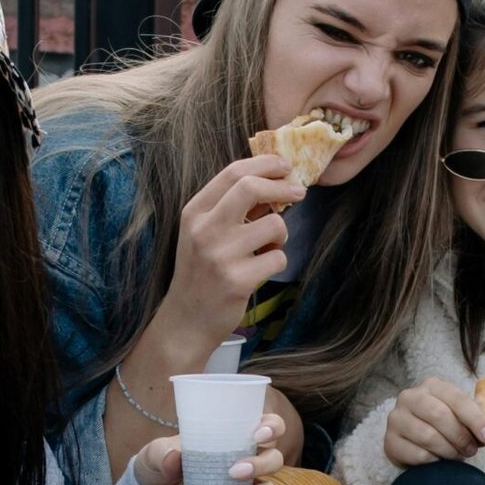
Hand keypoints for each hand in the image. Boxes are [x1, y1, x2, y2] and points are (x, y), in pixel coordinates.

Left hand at [131, 415, 285, 484]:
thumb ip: (161, 452)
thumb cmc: (158, 463)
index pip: (269, 426)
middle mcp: (245, 461)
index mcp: (235, 437)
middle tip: (235, 470)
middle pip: (274, 460)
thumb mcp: (153, 453)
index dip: (273, 427)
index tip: (257, 434)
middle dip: (263, 464)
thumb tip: (175, 457)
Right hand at [159, 157, 305, 357]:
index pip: (233, 173)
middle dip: (282, 186)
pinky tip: (262, 269)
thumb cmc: (200, 272)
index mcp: (195, 212)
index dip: (265, 164)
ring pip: (274, 225)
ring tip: (270, 245)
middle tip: (298, 191)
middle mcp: (205, 229)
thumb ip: (229, 208)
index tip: (284, 166)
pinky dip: (277, 261)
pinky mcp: (238, 280)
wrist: (186, 320)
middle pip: (251, 187)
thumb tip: (271, 183)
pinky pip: (277, 258)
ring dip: (281, 234)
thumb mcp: (202, 233)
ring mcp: (221, 256)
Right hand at [384, 378, 484, 468]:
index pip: (457, 399)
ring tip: (457, 456)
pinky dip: (434, 461)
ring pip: (428, 436)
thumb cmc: (442, 426)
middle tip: (471, 450)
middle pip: (440, 416)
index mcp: (432, 386)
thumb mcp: (459, 416)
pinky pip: (418, 455)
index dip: (476, 419)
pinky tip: (438, 460)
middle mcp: (410, 397)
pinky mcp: (389, 441)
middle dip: (461, 436)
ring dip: (449, 451)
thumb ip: (474, 420)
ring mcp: (396, 419)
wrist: (412, 440)